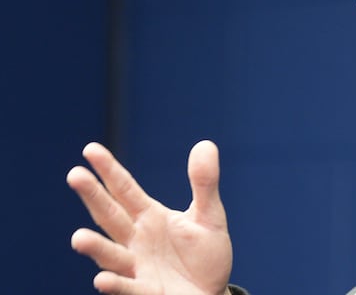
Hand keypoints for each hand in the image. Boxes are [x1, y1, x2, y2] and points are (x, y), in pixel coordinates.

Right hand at [67, 140, 232, 294]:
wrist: (212, 294)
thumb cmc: (205, 254)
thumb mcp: (209, 216)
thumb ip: (205, 183)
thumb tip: (206, 143)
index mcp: (149, 217)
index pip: (125, 190)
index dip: (109, 170)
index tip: (90, 149)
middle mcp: (136, 240)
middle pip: (111, 215)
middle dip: (93, 197)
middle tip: (75, 175)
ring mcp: (137, 267)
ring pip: (111, 255)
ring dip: (95, 247)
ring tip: (78, 238)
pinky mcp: (146, 292)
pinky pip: (128, 288)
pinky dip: (115, 284)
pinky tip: (102, 279)